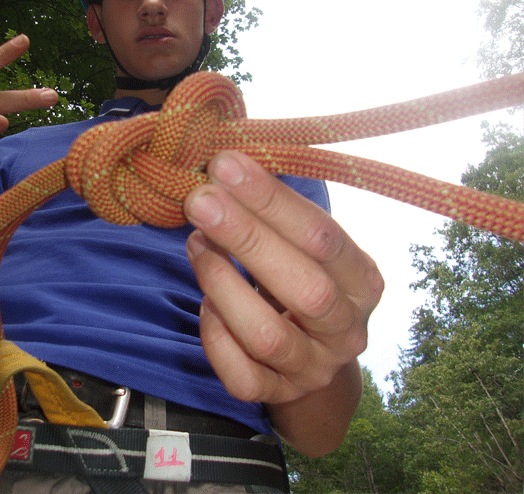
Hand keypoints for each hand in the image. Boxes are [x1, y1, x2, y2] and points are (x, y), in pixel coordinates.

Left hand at [183, 150, 382, 405]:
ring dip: (222, 284)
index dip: (272, 200)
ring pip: (267, 336)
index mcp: (363, 282)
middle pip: (304, 290)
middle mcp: (346, 331)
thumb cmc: (303, 277)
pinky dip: (215, 335)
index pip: (323, 238)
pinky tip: (204, 302)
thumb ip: (277, 214)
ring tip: (196, 243)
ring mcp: (312, 368)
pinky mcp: (275, 394)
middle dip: (247, 239)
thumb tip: (223, 167)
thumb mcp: (307, 246)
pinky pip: (241, 375)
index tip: (226, 165)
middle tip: (200, 200)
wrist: (313, 352)